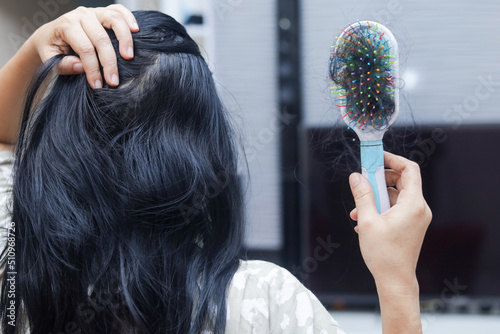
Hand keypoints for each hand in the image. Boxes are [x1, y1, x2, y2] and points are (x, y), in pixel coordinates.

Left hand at [29, 5, 138, 88]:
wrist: (50, 34)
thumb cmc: (52, 48)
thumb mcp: (49, 60)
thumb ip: (62, 65)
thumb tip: (80, 66)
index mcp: (66, 25)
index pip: (84, 48)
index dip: (93, 69)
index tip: (98, 85)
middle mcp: (81, 15)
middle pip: (101, 38)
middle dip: (109, 62)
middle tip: (114, 81)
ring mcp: (94, 11)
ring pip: (114, 20)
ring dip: (124, 39)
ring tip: (128, 57)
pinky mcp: (103, 12)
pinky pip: (118, 10)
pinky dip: (129, 18)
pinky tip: (135, 31)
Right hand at [349, 152, 431, 286]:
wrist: (395, 280)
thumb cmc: (384, 255)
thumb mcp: (368, 221)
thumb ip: (362, 195)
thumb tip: (356, 176)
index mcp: (413, 204)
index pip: (409, 169)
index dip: (393, 159)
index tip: (376, 158)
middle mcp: (419, 208)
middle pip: (402, 181)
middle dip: (379, 180)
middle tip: (362, 182)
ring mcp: (417, 218)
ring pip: (396, 195)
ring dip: (376, 197)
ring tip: (358, 209)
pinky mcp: (412, 225)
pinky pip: (396, 208)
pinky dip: (381, 208)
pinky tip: (364, 220)